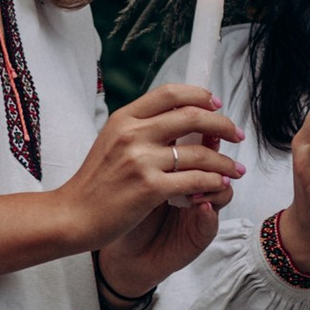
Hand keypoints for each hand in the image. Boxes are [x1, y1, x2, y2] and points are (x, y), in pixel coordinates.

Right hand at [82, 81, 244, 298]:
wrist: (72, 215)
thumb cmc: (94, 183)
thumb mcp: (111, 141)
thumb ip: (140, 127)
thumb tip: (176, 115)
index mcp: (124, 118)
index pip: (170, 93)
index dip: (199, 95)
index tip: (216, 104)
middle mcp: (133, 134)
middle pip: (192, 115)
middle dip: (222, 124)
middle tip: (236, 134)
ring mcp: (141, 161)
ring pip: (199, 152)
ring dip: (224, 160)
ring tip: (236, 169)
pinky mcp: (149, 188)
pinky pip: (194, 180)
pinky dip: (213, 181)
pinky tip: (221, 184)